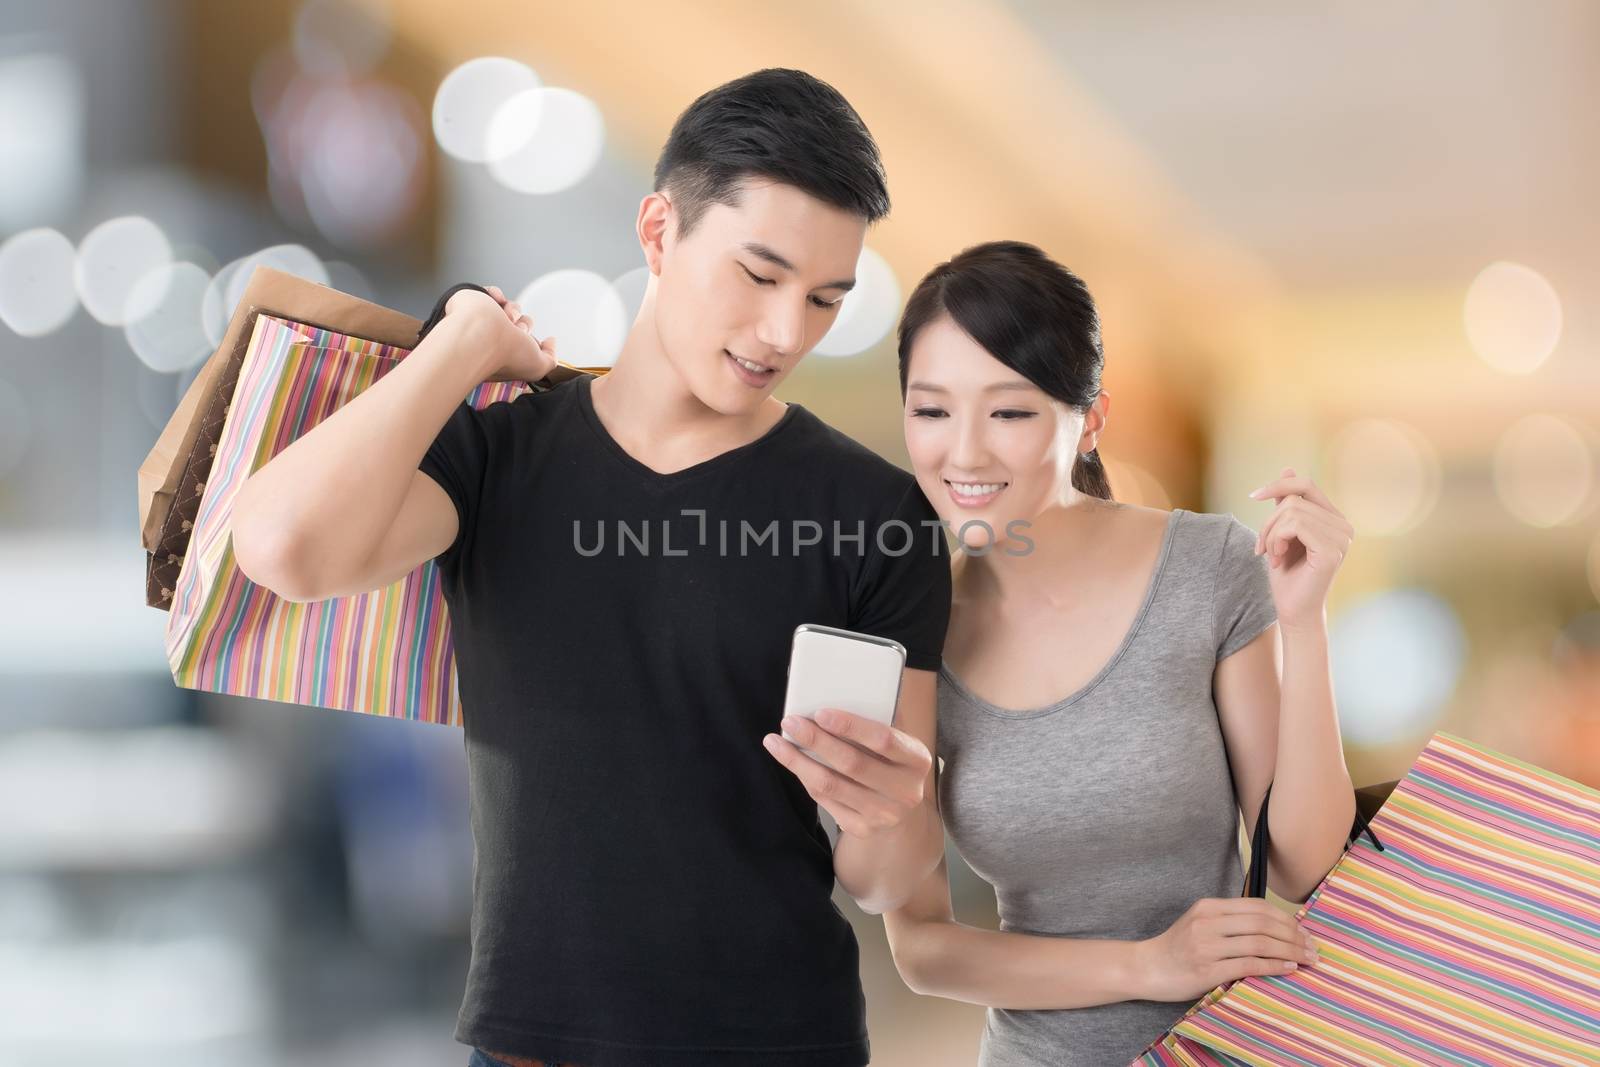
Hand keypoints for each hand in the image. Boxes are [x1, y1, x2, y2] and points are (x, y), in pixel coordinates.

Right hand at [445, 284, 557, 383]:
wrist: (481, 337)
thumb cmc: (507, 355)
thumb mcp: (538, 367)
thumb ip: (550, 358)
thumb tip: (550, 342)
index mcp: (506, 356)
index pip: (525, 344)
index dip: (531, 342)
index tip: (528, 345)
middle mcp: (494, 340)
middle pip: (522, 323)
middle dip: (524, 325)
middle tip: (516, 333)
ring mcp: (482, 322)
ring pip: (511, 308)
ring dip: (513, 310)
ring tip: (505, 319)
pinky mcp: (472, 304)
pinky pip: (491, 292)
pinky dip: (496, 294)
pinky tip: (494, 302)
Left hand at [761, 708, 931, 840]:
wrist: (902, 812)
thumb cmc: (893, 762)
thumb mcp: (898, 740)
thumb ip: (879, 718)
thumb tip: (838, 693)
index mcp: (918, 760)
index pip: (884, 740)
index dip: (851, 726)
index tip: (820, 712)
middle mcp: (905, 791)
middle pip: (852, 763)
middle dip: (816, 740)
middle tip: (790, 722)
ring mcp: (883, 814)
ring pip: (831, 785)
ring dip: (798, 761)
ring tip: (776, 742)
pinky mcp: (861, 828)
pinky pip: (825, 800)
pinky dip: (804, 777)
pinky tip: (792, 761)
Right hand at [1136, 897, 1318, 1001]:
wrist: (1146, 968)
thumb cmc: (1177, 949)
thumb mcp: (1199, 924)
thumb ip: (1228, 922)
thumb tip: (1271, 928)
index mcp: (1208, 907)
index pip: (1256, 907)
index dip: (1285, 918)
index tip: (1303, 931)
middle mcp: (1208, 922)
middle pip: (1262, 923)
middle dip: (1293, 935)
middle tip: (1312, 947)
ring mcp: (1206, 945)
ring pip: (1259, 942)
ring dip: (1289, 951)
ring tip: (1307, 959)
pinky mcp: (1207, 969)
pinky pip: (1248, 964)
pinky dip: (1273, 965)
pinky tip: (1288, 967)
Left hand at [1248, 467, 1353, 629]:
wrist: (1293, 610)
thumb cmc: (1287, 575)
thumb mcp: (1282, 533)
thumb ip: (1286, 504)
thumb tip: (1287, 468)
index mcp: (1334, 519)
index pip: (1306, 485)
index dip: (1278, 484)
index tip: (1253, 496)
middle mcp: (1343, 525)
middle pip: (1293, 498)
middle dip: (1269, 522)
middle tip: (1263, 548)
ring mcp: (1342, 537)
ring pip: (1291, 511)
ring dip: (1271, 534)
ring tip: (1272, 555)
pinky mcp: (1333, 550)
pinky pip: (1295, 525)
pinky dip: (1277, 539)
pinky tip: (1277, 559)